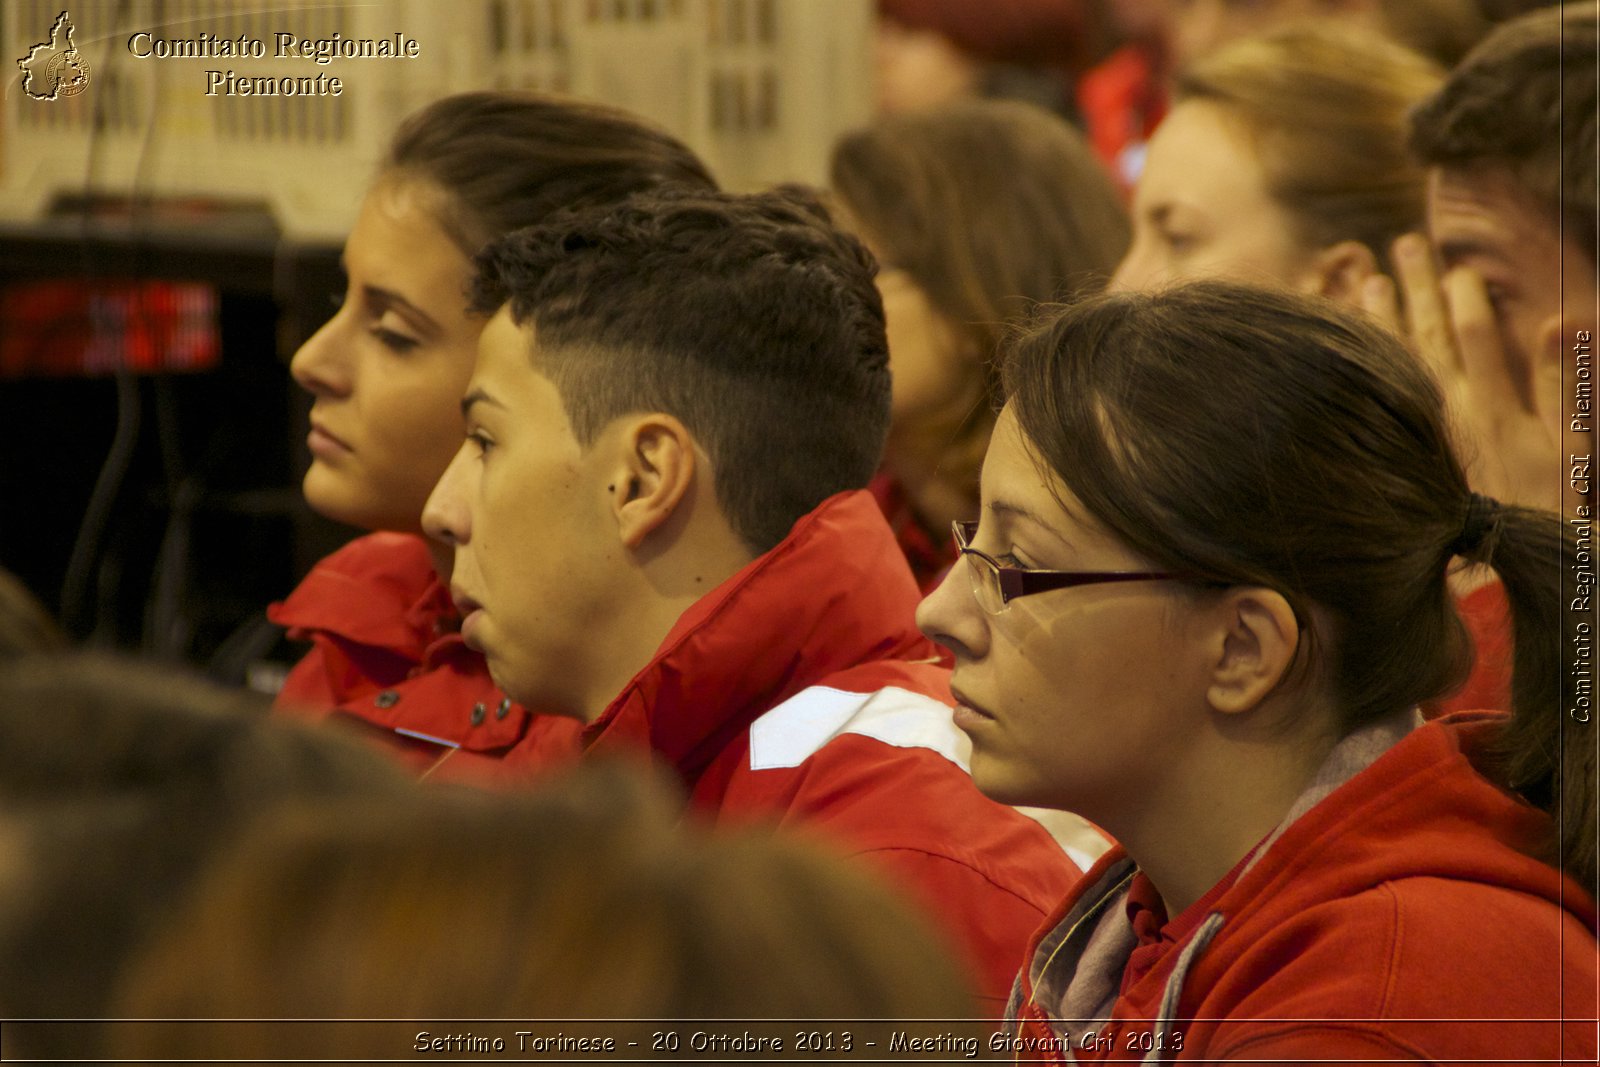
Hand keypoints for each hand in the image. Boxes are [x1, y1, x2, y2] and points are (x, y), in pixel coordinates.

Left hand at [1363, 233, 1563, 513]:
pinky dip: (1360, 364)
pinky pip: (1369, 397)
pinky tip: (1345, 340)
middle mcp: (1443, 412)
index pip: (1471, 331)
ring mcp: (1413, 435)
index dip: (1463, 294)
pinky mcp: (1395, 455)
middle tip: (1404, 243)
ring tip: (1368, 278)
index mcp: (1488, 406)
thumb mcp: (1567, 448)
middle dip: (1418, 286)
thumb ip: (1563, 384)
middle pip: (1427, 333)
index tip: (1455, 263)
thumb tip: (1561, 318)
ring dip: (1382, 316)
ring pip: (1392, 361)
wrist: (1494, 572)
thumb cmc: (1542, 513)